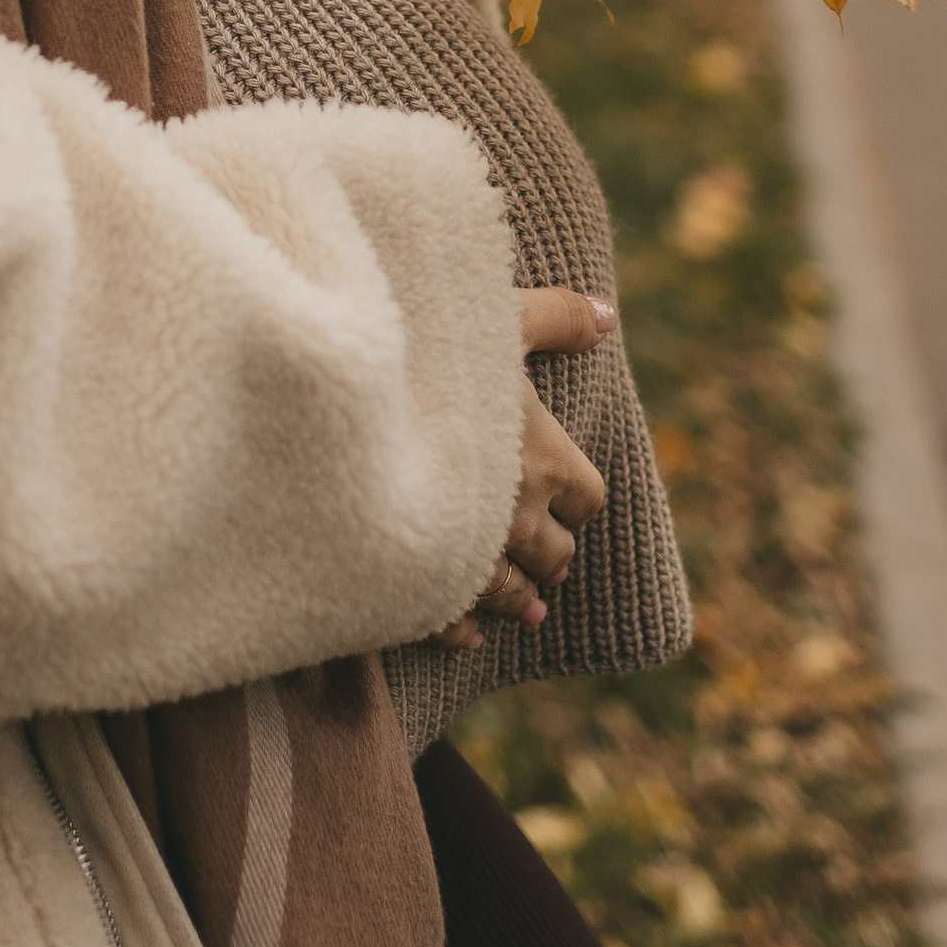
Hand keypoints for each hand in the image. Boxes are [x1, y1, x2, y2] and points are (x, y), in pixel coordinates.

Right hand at [431, 286, 612, 652]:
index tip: (558, 490)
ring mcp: (467, 556)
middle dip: (550, 551)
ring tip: (524, 603)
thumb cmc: (423, 345)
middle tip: (544, 552)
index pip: (587, 499)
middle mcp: (515, 516)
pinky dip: (464, 630)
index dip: (575, 496)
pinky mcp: (416, 581)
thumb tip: (607, 317)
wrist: (339, 393)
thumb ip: (556, 317)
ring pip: (512, 596)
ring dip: (519, 597)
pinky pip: (451, 624)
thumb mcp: (496, 316)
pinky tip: (469, 631)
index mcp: (543, 460)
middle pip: (555, 555)